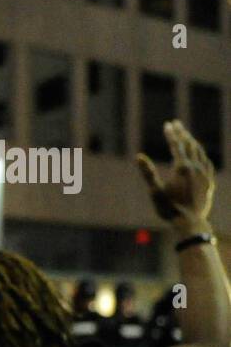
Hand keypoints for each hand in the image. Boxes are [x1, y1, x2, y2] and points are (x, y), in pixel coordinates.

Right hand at [137, 120, 214, 234]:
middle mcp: (196, 168)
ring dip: (191, 142)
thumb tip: (138, 156)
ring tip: (186, 136)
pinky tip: (199, 155)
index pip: (176, 146)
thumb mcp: (155, 191)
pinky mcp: (209, 182)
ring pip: (199, 153)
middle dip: (182, 133)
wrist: (191, 223)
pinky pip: (206, 163)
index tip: (167, 124)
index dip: (171, 134)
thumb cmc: (169, 209)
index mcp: (182, 168)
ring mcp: (204, 174)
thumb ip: (147, 172)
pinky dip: (201, 155)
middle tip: (176, 123)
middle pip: (189, 145)